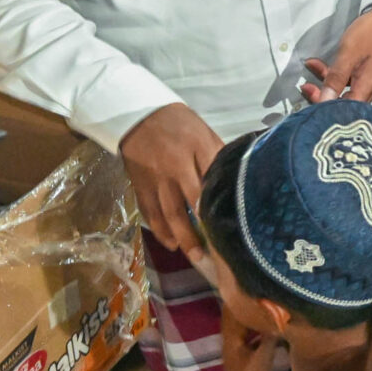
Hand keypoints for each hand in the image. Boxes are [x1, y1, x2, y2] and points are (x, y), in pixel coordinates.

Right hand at [118, 103, 223, 253]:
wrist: (138, 115)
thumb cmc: (179, 124)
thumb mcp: (204, 132)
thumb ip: (217, 156)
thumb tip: (233, 179)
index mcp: (193, 153)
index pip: (207, 186)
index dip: (216, 208)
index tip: (229, 228)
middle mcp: (172, 170)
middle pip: (186, 206)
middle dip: (197, 232)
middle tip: (209, 255)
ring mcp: (154, 181)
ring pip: (167, 214)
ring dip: (179, 236)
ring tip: (193, 255)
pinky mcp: (140, 186)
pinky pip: (149, 212)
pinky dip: (159, 230)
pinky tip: (170, 243)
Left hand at [301, 2, 371, 104]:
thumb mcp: (349, 53)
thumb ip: (336, 78)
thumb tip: (324, 101)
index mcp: (367, 88)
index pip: (343, 110)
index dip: (324, 106)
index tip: (308, 93)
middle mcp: (370, 89)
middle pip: (343, 102)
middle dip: (322, 95)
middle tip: (305, 86)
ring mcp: (369, 81)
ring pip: (344, 90)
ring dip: (326, 81)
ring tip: (311, 68)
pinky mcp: (367, 73)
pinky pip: (349, 80)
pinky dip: (335, 74)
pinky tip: (322, 64)